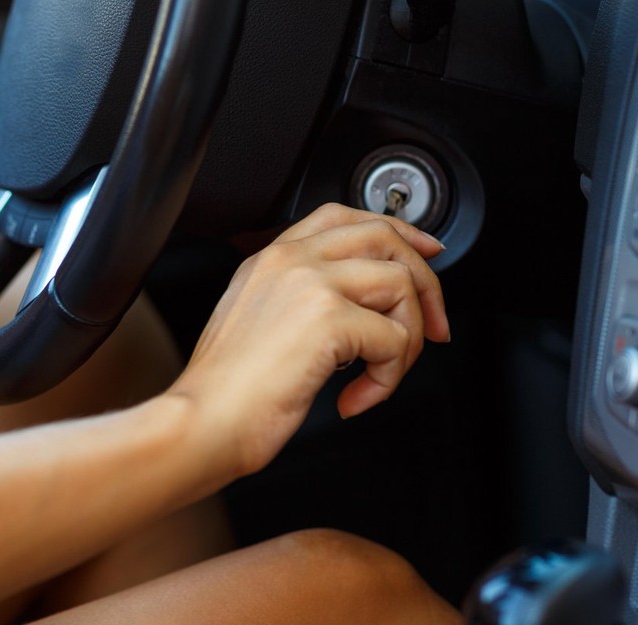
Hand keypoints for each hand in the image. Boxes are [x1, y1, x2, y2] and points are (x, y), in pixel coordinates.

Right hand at [168, 204, 449, 479]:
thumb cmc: (226, 392)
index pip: (343, 216)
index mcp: (271, 259)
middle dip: (425, 284)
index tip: (424, 255)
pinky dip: (388, 379)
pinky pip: (395, 340)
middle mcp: (291, 260)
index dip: (395, 232)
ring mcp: (309, 283)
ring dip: (408, 340)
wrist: (204, 422)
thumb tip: (364, 310)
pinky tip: (355, 398)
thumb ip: (301, 300)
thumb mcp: (257, 323)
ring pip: (401, 286)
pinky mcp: (328, 318)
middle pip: (385, 238)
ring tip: (379, 376)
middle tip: (433, 331)